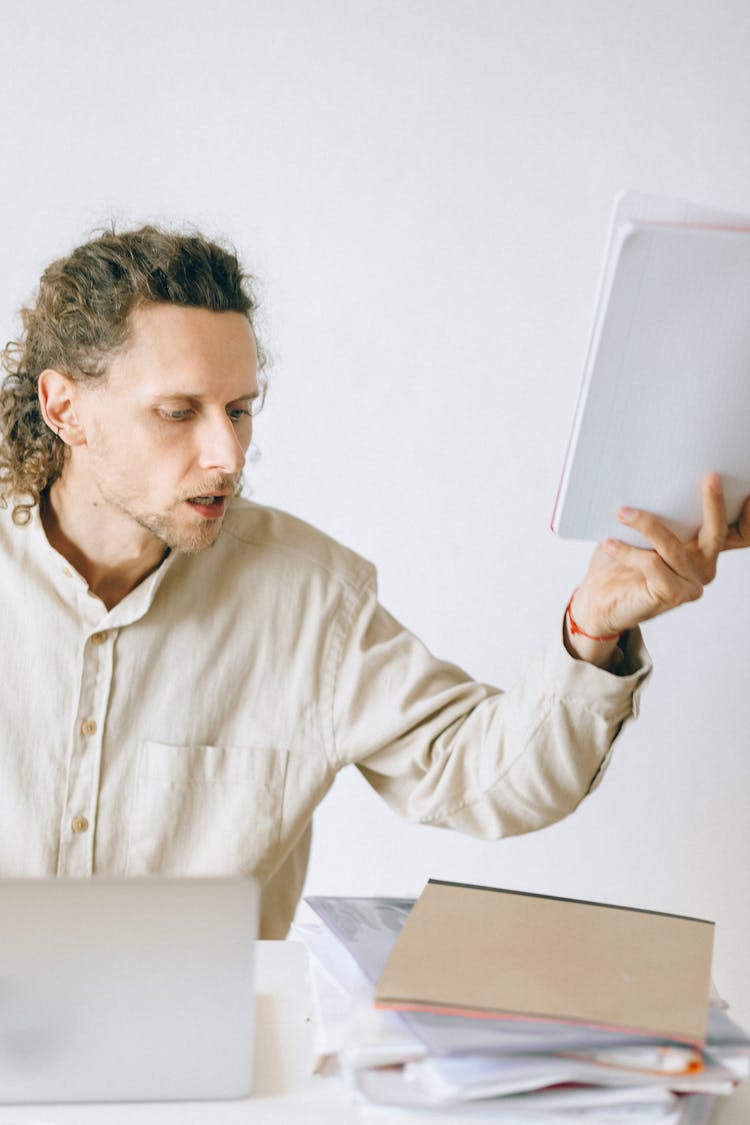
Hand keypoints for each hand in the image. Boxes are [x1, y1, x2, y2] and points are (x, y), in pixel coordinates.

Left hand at [567, 474, 749, 666]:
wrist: (597, 599)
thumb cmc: (617, 563)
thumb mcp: (638, 532)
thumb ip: (658, 515)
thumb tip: (657, 483)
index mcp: (700, 549)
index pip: (733, 531)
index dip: (748, 517)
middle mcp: (702, 567)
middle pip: (715, 532)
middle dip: (714, 504)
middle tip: (711, 478)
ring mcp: (691, 583)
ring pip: (673, 547)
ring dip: (646, 525)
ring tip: (622, 512)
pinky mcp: (674, 595)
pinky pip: (653, 565)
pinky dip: (629, 552)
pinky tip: (610, 543)